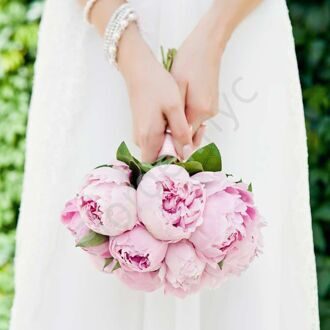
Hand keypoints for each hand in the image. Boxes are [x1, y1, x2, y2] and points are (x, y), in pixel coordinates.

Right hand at [118, 26, 192, 161]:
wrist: (139, 70)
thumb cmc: (157, 86)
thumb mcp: (174, 108)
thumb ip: (181, 132)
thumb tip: (186, 153)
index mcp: (149, 138)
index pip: (159, 166)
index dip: (175, 164)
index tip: (189, 151)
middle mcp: (142, 140)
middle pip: (161, 158)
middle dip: (179, 151)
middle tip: (195, 133)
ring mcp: (141, 134)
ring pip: (160, 148)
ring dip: (176, 142)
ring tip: (190, 126)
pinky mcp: (143, 128)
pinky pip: (158, 139)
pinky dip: (170, 135)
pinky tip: (179, 122)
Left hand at [171, 10, 224, 135]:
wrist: (208, 44)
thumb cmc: (189, 61)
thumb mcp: (176, 86)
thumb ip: (176, 112)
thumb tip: (172, 132)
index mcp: (200, 111)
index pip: (185, 137)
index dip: (173, 141)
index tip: (160, 140)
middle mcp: (209, 114)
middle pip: (190, 133)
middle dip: (176, 134)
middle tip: (160, 128)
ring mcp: (212, 109)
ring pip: (193, 125)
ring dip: (181, 124)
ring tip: (167, 115)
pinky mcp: (212, 103)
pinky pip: (197, 116)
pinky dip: (187, 116)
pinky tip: (178, 106)